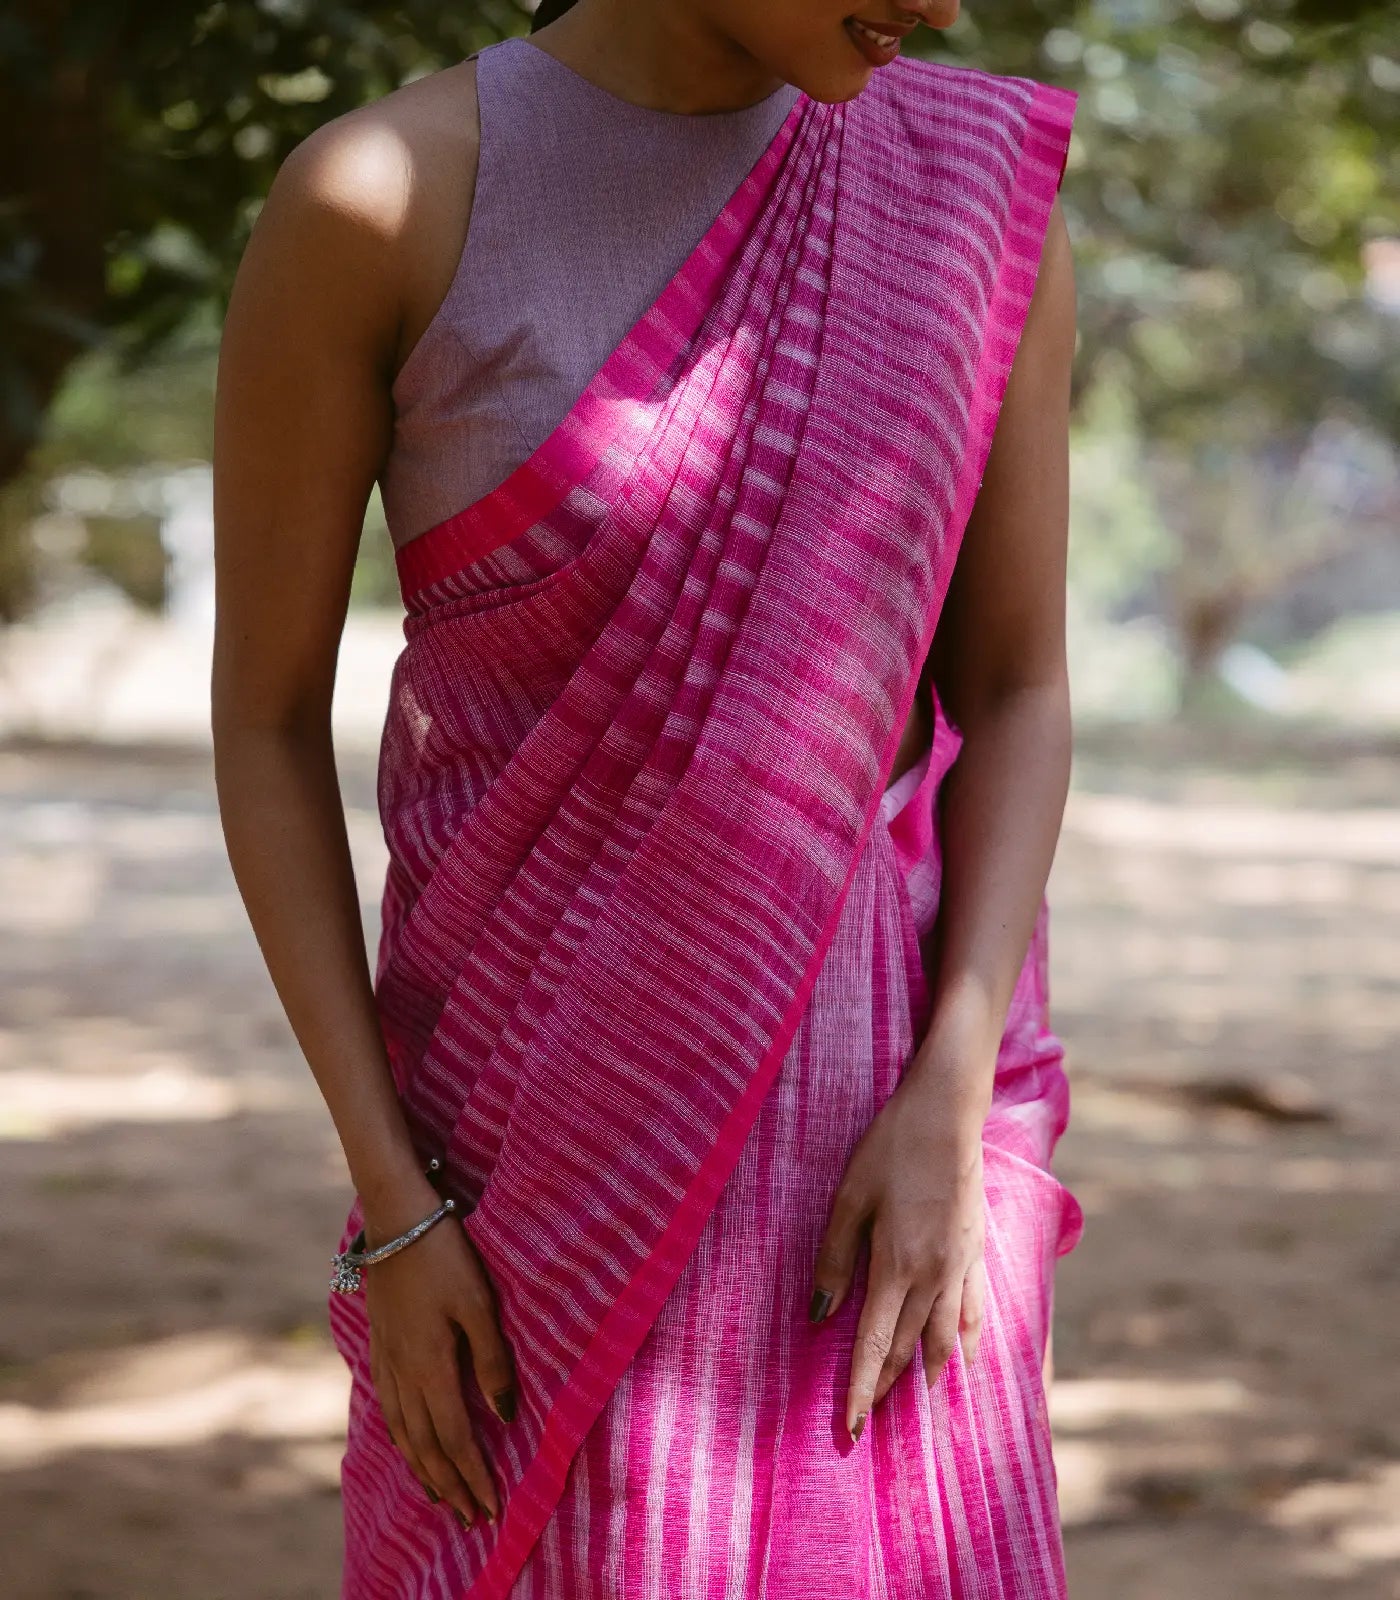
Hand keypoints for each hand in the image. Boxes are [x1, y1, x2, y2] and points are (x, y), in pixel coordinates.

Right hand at [362, 1177, 516, 1525]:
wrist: (396, 1219)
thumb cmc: (446, 1255)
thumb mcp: (479, 1303)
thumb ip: (492, 1359)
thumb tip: (505, 1414)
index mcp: (431, 1366)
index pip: (455, 1438)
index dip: (472, 1476)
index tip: (489, 1507)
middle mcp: (403, 1373)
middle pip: (426, 1446)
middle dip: (449, 1486)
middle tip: (469, 1518)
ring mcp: (386, 1359)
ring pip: (403, 1431)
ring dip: (423, 1469)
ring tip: (439, 1496)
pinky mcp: (380, 1345)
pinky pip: (389, 1407)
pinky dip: (401, 1437)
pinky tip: (407, 1443)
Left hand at [809, 1071, 986, 1440]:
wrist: (948, 1112)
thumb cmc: (891, 1148)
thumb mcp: (850, 1198)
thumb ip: (835, 1259)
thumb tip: (820, 1316)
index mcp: (898, 1266)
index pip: (876, 1345)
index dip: (860, 1390)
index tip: (849, 1430)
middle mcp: (935, 1276)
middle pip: (911, 1349)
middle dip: (888, 1388)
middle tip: (870, 1422)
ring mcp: (962, 1265)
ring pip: (947, 1338)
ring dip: (930, 1373)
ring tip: (918, 1403)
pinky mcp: (976, 1249)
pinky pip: (974, 1310)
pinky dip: (966, 1341)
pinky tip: (963, 1356)